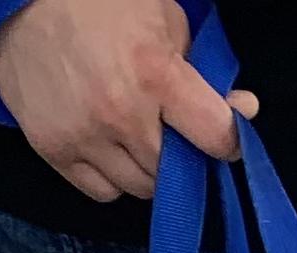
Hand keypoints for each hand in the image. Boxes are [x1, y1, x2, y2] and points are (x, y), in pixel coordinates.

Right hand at [0, 0, 257, 203]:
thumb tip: (243, 109)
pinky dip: (113, 176)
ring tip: (133, 132)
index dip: (227, 141)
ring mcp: (84, 136)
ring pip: (142, 188)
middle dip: (181, 156)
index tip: (221, 138)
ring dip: (147, 169)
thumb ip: (203, 72)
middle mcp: (120, 113)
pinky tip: (106, 144)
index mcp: (154, 73)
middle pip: (178, 172)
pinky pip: (104, 191)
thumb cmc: (98, 4)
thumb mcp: (162, 20)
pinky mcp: (53, 150)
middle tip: (168, 129)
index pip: (217, 137)